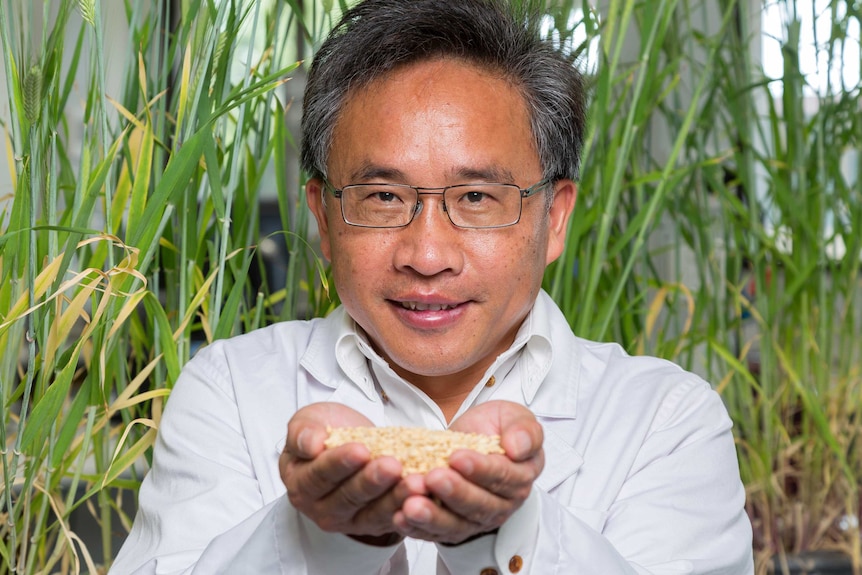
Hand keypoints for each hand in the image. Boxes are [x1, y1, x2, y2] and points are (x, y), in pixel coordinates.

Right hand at [280, 402, 409, 543]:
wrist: (346, 443)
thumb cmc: (323, 432)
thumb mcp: (307, 422)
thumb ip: (302, 432)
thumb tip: (311, 444)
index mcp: (301, 484)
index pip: (320, 475)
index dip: (340, 463)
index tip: (360, 450)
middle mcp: (323, 509)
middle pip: (349, 497)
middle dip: (372, 481)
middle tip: (392, 465)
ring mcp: (351, 520)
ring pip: (374, 512)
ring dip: (396, 498)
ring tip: (415, 481)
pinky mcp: (377, 523)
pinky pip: (394, 518)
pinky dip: (410, 506)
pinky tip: (424, 493)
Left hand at [392, 400, 543, 543]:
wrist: (473, 438)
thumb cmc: (495, 427)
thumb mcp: (513, 416)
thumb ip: (524, 430)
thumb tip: (518, 448)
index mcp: (520, 476)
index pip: (502, 477)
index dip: (480, 469)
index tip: (457, 457)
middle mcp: (502, 504)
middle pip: (479, 505)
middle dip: (454, 493)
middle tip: (432, 477)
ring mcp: (477, 520)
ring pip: (456, 524)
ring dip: (433, 517)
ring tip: (411, 506)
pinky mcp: (453, 527)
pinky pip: (435, 533)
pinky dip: (417, 529)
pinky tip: (400, 519)